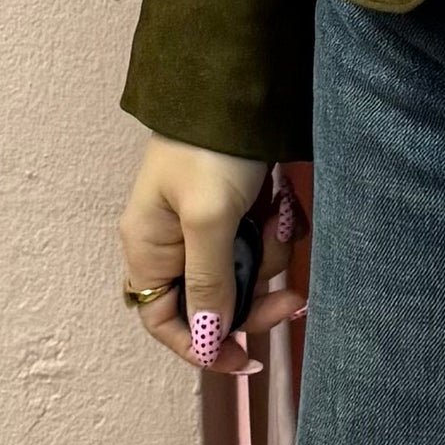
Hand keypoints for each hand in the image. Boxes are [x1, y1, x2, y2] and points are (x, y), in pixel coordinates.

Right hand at [118, 138, 307, 374]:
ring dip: (272, 256)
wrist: (239, 84)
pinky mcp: (238, 207)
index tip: (246, 360)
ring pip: (245, 272)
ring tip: (283, 221)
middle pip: (214, 302)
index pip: (165, 321)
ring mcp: (206, 224)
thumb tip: (208, 338)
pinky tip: (286, 207)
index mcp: (149, 250)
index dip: (202, 347)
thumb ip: (209, 280)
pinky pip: (262, 241)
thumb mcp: (209, 218)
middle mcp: (173, 243)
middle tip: (295, 301)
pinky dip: (279, 230)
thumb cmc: (210, 148)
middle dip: (256, 299)